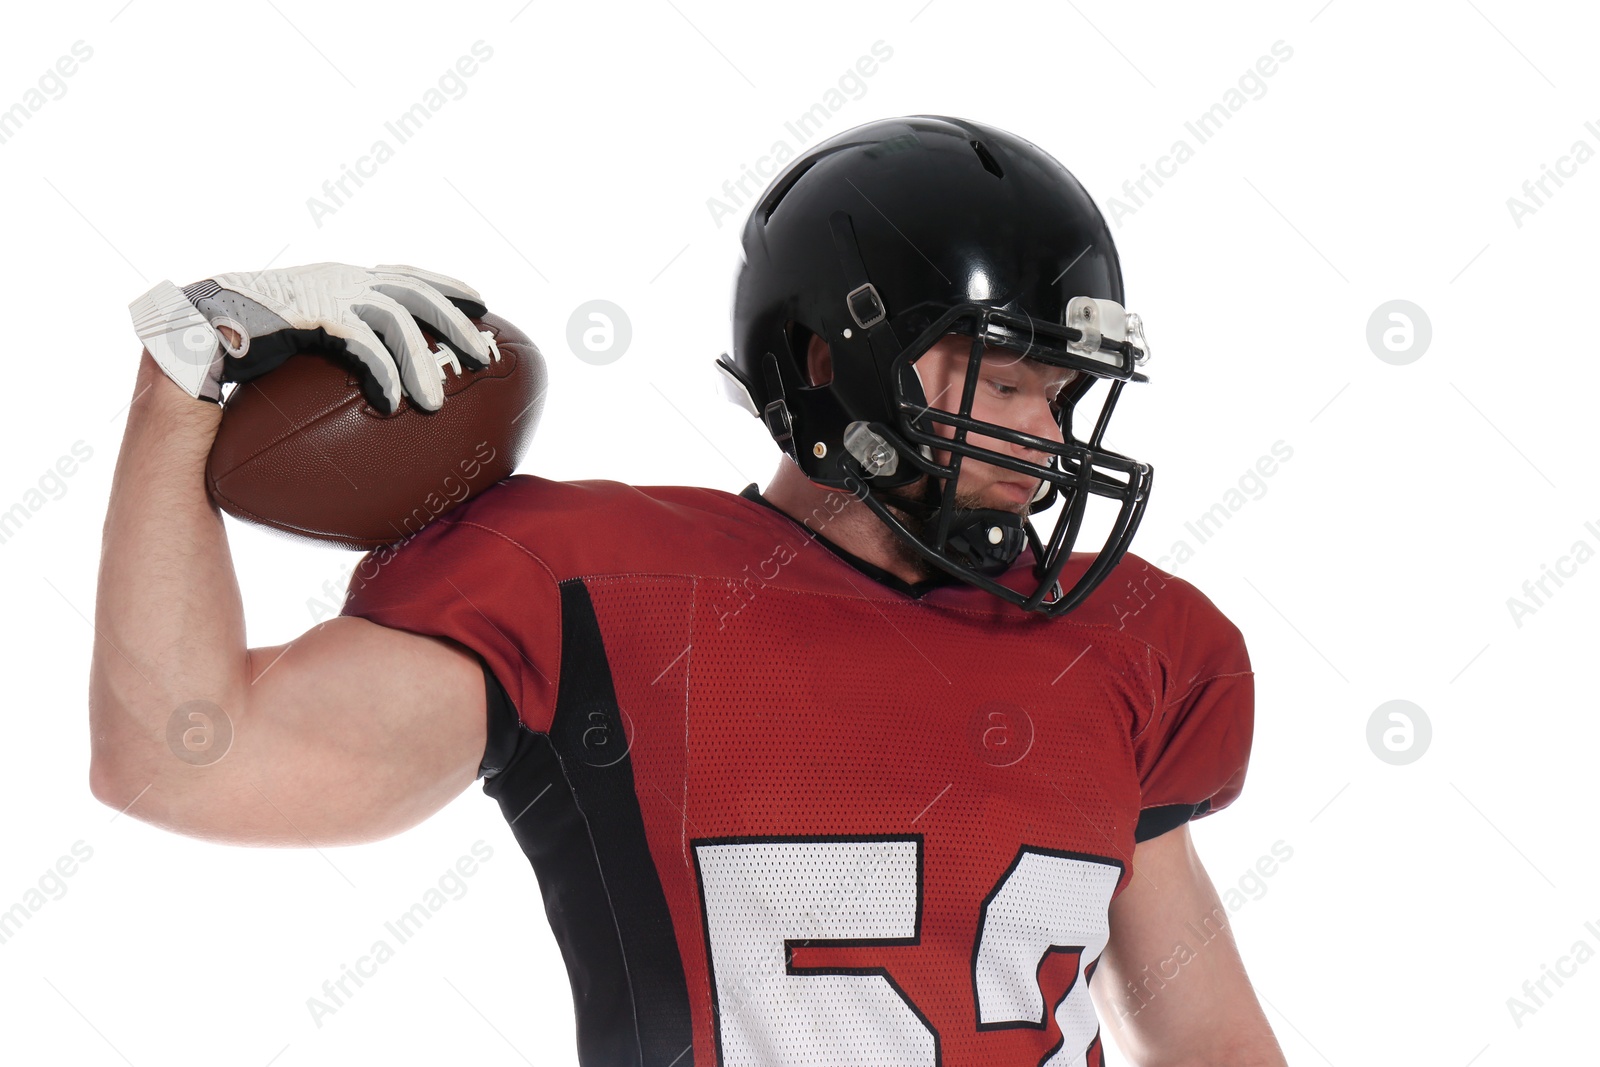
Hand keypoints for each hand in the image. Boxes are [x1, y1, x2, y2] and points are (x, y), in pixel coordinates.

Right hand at [128, 262, 494, 413]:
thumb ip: (334, 357)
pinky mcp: (308, 307)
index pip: (405, 275)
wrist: (187, 335)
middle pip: (416, 292)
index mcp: (341, 280)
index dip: (445, 285)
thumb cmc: (241, 351)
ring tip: (438, 402)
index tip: (481, 303)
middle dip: (457, 320)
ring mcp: (324, 288)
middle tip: (487, 356)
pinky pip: (360, 340)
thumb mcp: (301, 349)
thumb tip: (364, 400)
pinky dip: (382, 370)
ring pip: (395, 317)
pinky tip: (394, 402)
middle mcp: (339, 277)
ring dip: (422, 360)